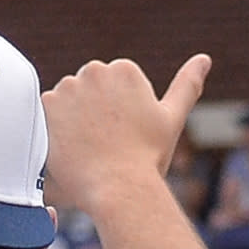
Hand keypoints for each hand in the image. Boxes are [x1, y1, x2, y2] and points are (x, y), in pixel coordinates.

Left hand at [43, 54, 212, 211]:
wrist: (117, 190)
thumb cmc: (147, 159)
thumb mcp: (171, 119)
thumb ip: (186, 85)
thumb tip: (204, 58)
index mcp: (124, 70)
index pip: (110, 88)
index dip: (114, 116)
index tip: (120, 135)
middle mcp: (94, 71)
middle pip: (86, 92)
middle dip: (91, 114)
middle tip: (103, 145)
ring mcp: (68, 87)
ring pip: (65, 103)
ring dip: (71, 121)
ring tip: (86, 149)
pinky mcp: (46, 106)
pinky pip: (44, 115)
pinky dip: (52, 131)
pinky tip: (67, 149)